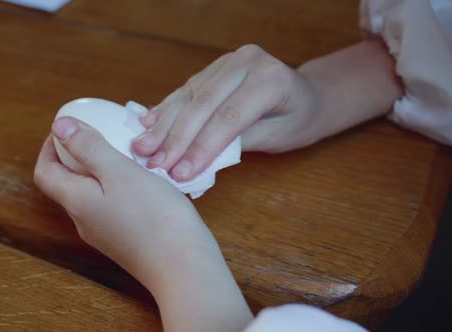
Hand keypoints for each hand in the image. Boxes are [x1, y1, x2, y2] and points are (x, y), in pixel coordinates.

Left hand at [34, 117, 216, 285]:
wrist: (184, 267)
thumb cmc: (153, 216)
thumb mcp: (119, 171)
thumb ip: (89, 147)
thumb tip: (58, 126)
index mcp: (76, 202)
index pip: (45, 172)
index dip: (49, 147)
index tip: (69, 127)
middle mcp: (85, 220)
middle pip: (68, 183)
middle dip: (78, 154)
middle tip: (103, 133)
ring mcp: (106, 233)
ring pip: (94, 193)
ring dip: (103, 169)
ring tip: (128, 151)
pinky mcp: (126, 239)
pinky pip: (114, 205)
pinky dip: (121, 185)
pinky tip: (147, 178)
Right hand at [131, 44, 318, 181]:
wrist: (309, 96)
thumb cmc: (298, 120)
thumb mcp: (278, 137)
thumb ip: (240, 142)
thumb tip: (197, 158)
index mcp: (269, 79)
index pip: (228, 117)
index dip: (201, 147)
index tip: (179, 173)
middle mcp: (246, 61)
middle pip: (203, 104)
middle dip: (176, 137)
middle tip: (153, 163)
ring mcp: (228, 61)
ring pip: (190, 96)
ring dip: (164, 124)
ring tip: (142, 148)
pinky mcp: (215, 67)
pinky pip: (187, 89)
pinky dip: (166, 108)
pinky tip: (147, 123)